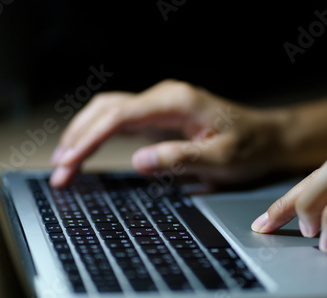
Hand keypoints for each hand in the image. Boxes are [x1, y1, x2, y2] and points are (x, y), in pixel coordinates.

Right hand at [50, 79, 282, 186]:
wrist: (266, 139)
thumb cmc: (249, 147)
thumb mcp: (220, 159)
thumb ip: (180, 158)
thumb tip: (137, 162)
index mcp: (175, 101)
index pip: (119, 116)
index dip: (89, 139)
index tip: (70, 162)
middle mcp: (163, 98)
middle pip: (106, 109)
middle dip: (78, 138)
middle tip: (60, 170)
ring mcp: (159, 106)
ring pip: (108, 112)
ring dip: (83, 134)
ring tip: (64, 162)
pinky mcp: (159, 118)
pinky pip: (120, 121)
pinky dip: (98, 135)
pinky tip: (85, 150)